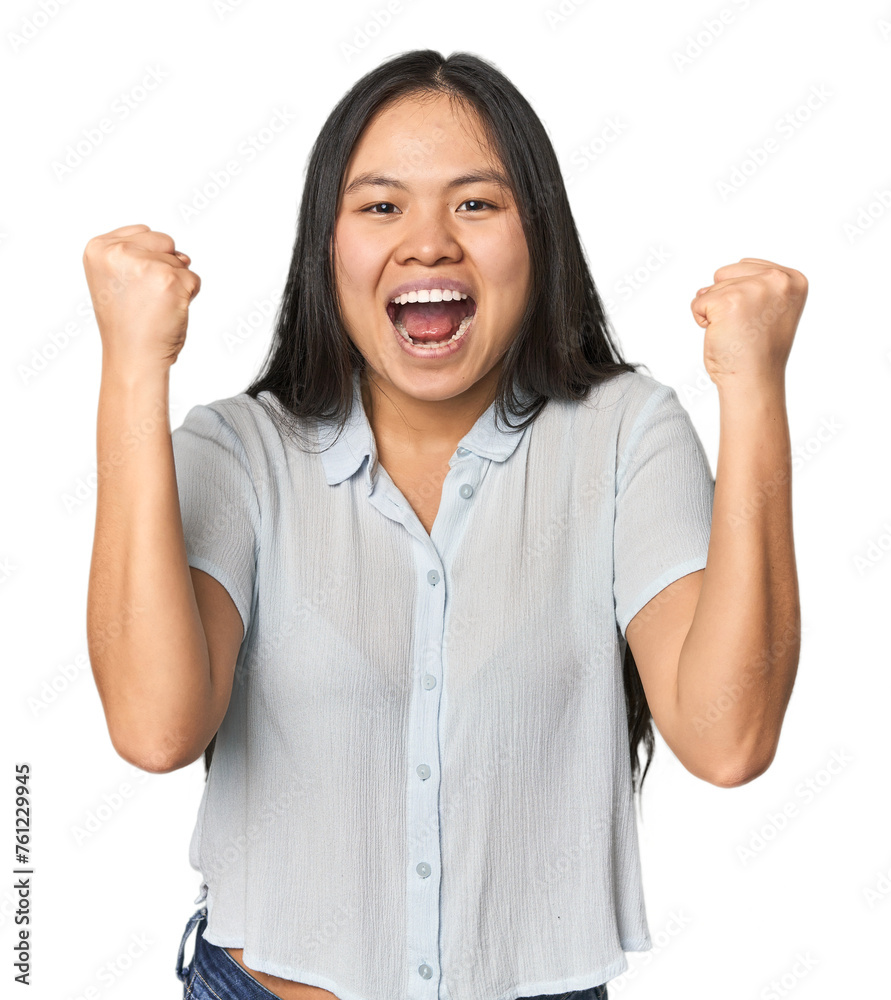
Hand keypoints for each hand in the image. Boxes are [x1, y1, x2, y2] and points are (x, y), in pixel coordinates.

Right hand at [82, 224, 200, 373]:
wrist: (133, 357)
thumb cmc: (126, 324)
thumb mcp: (115, 279)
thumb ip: (138, 254)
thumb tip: (182, 256)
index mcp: (98, 248)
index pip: (143, 233)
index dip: (147, 260)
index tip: (133, 286)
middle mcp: (118, 252)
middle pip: (165, 241)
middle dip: (165, 267)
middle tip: (146, 297)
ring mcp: (144, 264)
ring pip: (180, 261)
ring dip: (176, 284)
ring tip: (155, 306)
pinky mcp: (169, 279)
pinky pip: (193, 279)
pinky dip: (188, 296)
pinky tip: (168, 311)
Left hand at [691, 258, 807, 391]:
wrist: (754, 380)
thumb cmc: (758, 352)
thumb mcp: (768, 308)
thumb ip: (750, 286)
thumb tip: (706, 286)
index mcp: (793, 279)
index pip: (746, 267)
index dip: (741, 296)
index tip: (757, 320)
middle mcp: (778, 279)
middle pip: (726, 274)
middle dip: (726, 301)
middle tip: (745, 328)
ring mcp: (753, 288)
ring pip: (712, 288)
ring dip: (715, 313)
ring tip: (736, 333)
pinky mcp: (728, 301)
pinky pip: (698, 303)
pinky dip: (702, 321)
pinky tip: (723, 335)